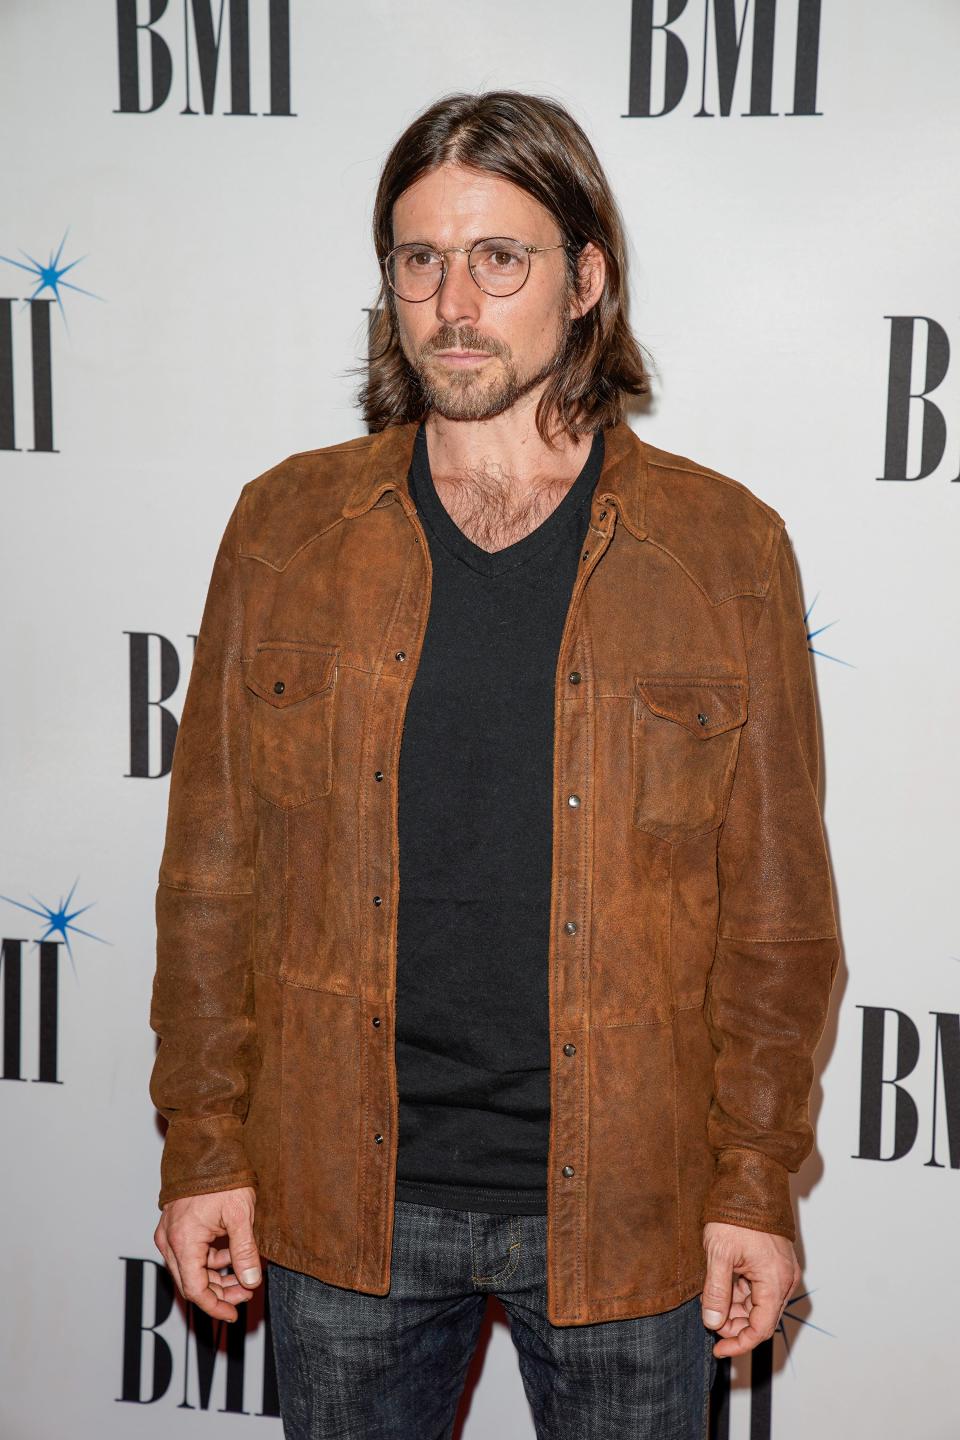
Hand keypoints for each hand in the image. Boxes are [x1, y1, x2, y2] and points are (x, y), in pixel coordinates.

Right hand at [154, 1185, 260, 1321]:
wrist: (206, 1147)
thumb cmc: (221, 1176)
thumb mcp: (240, 1215)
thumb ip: (245, 1251)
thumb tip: (251, 1281)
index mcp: (183, 1240)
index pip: (194, 1289)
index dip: (215, 1306)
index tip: (233, 1314)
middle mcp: (169, 1240)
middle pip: (192, 1282)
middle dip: (220, 1292)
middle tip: (247, 1292)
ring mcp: (170, 1233)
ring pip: (192, 1269)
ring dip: (217, 1276)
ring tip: (246, 1273)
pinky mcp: (175, 1227)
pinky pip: (191, 1254)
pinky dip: (211, 1260)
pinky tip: (233, 1254)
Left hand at [700, 1221, 799, 1357]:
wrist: (749, 1184)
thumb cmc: (736, 1214)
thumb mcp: (719, 1254)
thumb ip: (716, 1292)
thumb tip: (713, 1323)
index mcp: (775, 1280)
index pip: (761, 1329)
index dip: (739, 1343)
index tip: (718, 1348)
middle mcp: (784, 1279)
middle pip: (761, 1319)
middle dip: (735, 1325)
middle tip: (710, 1320)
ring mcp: (782, 1270)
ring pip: (759, 1304)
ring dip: (736, 1309)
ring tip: (711, 1300)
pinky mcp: (775, 1263)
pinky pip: (760, 1288)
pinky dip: (741, 1294)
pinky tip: (722, 1287)